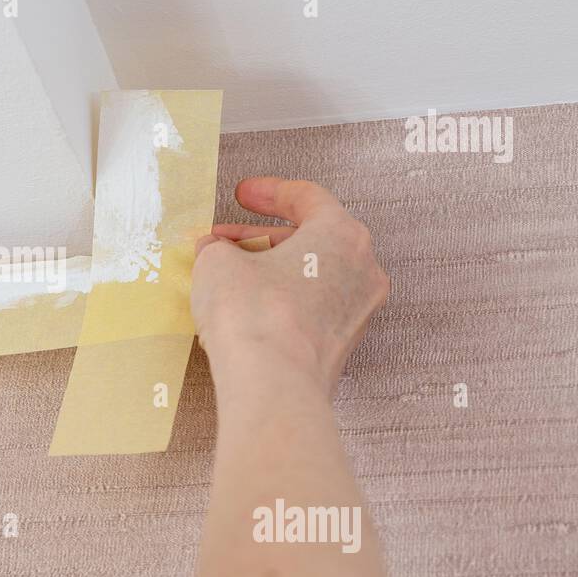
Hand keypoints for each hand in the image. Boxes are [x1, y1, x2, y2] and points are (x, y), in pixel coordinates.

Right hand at [192, 176, 389, 393]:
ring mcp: (358, 311)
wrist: (272, 384)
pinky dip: (283, 299)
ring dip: (272, 269)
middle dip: (262, 237)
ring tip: (230, 274)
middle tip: (227, 239)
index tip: (244, 194)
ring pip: (313, 275)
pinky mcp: (343, 345)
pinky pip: (313, 308)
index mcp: (342, 234)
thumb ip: (219, 249)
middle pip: (311, 239)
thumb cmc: (255, 315)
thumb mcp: (219, 263)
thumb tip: (215, 252)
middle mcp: (362, 270)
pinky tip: (247, 306)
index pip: (307, 198)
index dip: (269, 192)